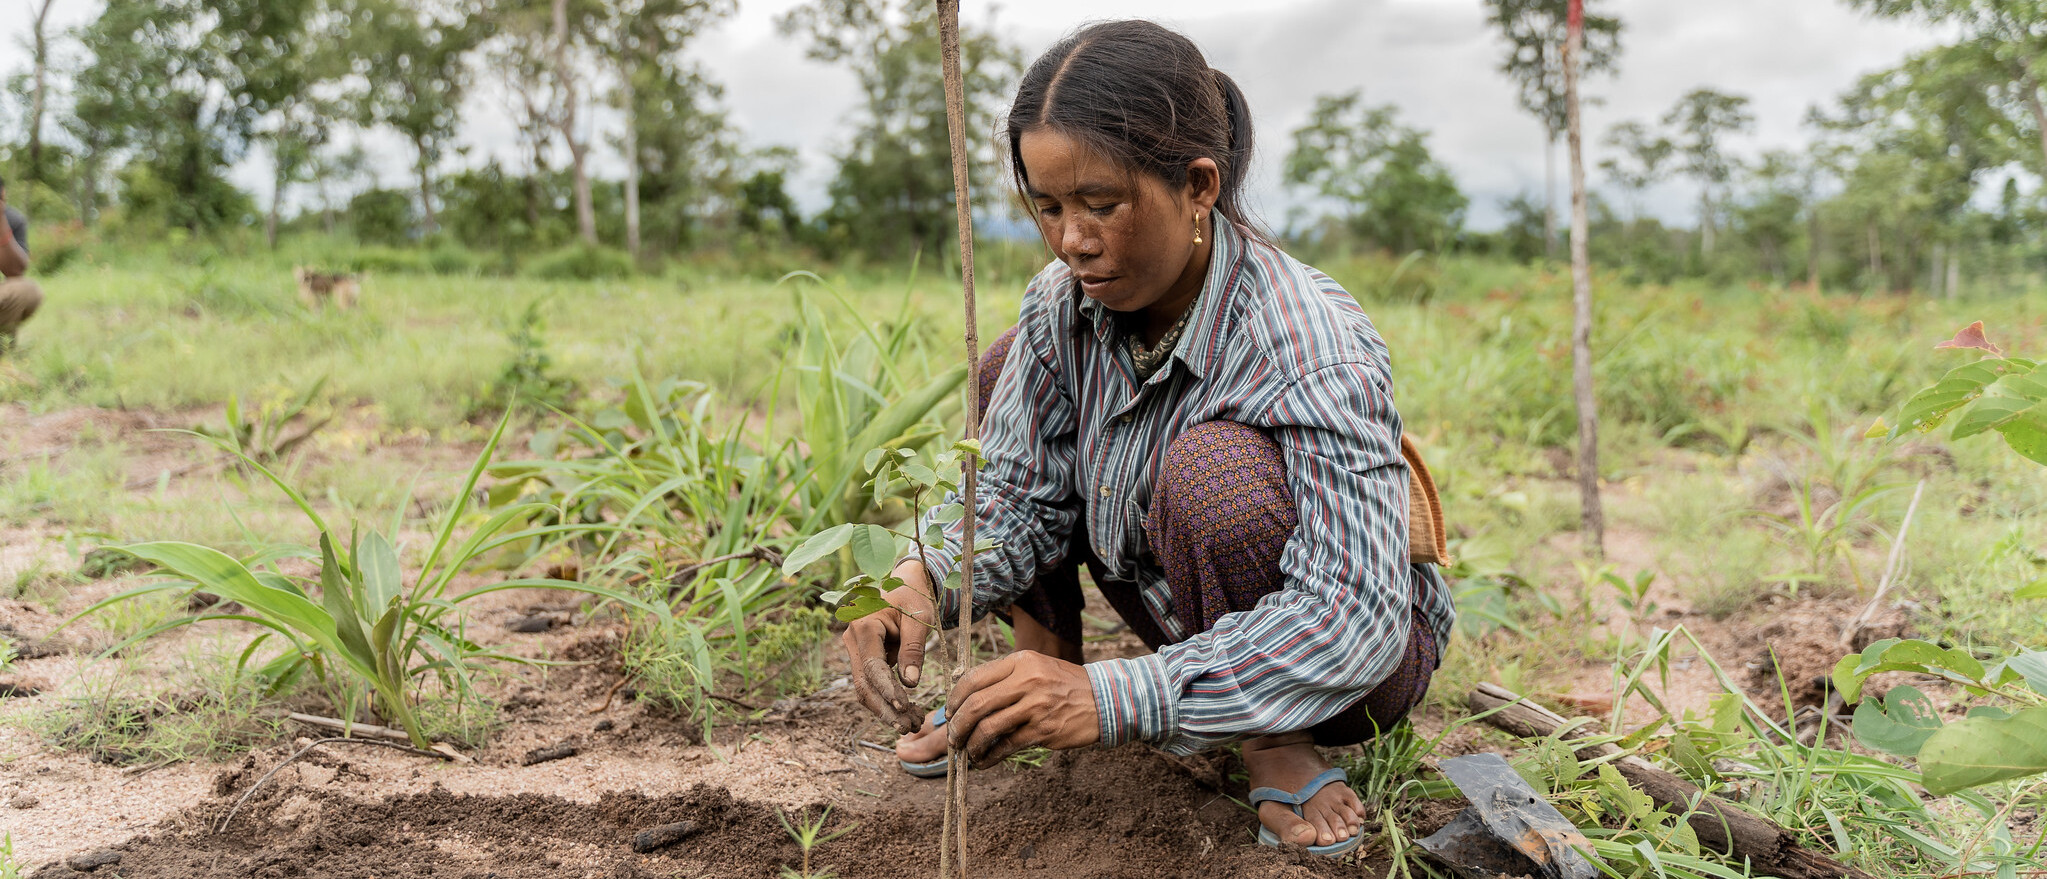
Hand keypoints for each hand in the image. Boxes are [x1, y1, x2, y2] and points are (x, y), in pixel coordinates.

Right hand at [840, 560, 940, 733]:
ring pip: (865, 687)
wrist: (903, 584)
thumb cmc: (912, 597)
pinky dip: (885, 699)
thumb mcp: (919, 619)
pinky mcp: (862, 657)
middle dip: (885, 709)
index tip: (904, 708)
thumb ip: (914, 649)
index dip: (886, 690)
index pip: (872, 666)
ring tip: (912, 723)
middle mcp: (852, 639)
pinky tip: (906, 712)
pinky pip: (870, 683)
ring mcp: (854, 649)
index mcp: (864, 625)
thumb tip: (910, 684)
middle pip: (864, 684)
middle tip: (909, 726)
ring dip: (886, 709)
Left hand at [945, 650, 1099, 767]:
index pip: (973, 678)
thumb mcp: (1035, 669)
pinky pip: (1006, 746)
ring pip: (988, 727)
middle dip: (957, 725)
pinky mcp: (1044, 730)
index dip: (954, 699)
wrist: (1105, 699)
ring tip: (968, 751)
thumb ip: (1004, 680)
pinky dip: (990, 756)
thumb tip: (965, 700)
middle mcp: (1027, 681)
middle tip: (952, 738)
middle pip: (976, 704)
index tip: (949, 713)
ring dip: (971, 743)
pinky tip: (984, 761)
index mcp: (1020, 662)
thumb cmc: (1064, 685)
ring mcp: (1036, 706)